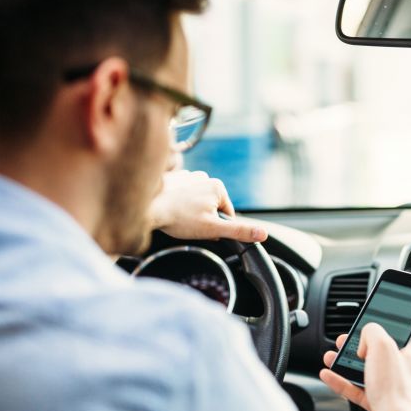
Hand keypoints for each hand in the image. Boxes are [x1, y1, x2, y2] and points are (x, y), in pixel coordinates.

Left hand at [148, 170, 267, 241]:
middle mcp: (205, 177)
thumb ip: (239, 231)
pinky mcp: (173, 179)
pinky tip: (171, 210)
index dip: (217, 227)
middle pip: (211, 207)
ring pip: (197, 202)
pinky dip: (179, 204)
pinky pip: (183, 196)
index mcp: (218, 187)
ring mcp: (188, 176)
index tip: (203, 229)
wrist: (147, 208)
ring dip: (191, 212)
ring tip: (179, 218)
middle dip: (203, 219)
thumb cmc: (178, 218)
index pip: (227, 214)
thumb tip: (263, 234)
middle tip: (189, 225)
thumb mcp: (213, 229)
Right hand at [320, 325, 410, 410]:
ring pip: (370, 371)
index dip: (394, 325)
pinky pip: (362, 389)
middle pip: (384, 352)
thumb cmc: (396, 391)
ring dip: (349, 364)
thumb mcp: (382, 345)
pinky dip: (346, 382)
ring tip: (333, 357)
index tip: (379, 322)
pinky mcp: (384, 404)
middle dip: (361, 346)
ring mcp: (397, 389)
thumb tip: (366, 335)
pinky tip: (331, 376)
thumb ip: (372, 331)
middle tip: (348, 342)